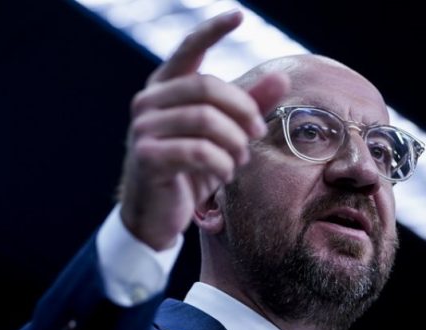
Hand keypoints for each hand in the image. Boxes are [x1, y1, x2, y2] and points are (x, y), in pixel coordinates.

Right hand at [118, 10, 289, 249]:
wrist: (157, 214)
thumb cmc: (189, 169)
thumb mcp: (224, 135)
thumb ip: (249, 106)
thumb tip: (282, 78)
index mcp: (166, 87)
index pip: (190, 49)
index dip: (213, 30)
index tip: (238, 15)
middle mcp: (149, 101)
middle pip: (208, 87)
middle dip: (243, 111)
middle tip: (256, 134)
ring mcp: (144, 127)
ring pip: (206, 121)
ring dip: (234, 144)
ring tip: (239, 161)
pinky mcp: (146, 155)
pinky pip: (200, 151)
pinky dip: (222, 165)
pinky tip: (224, 175)